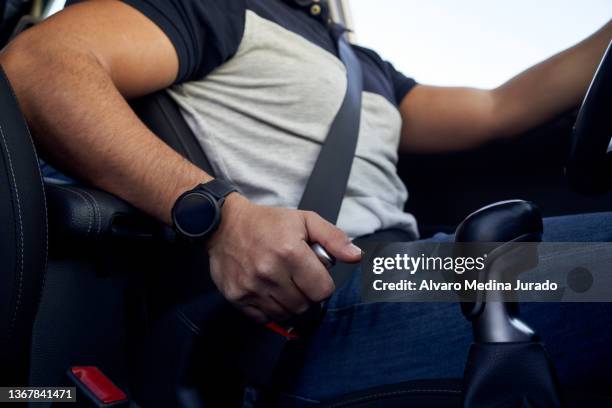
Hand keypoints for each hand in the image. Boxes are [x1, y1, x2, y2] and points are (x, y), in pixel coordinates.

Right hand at [206, 194, 361, 322]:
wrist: (224, 224)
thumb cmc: (266, 222)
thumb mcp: (304, 220)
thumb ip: (333, 238)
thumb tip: (355, 256)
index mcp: (290, 252)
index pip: (322, 290)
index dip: (322, 285)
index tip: (315, 276)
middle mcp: (270, 272)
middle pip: (304, 305)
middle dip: (306, 295)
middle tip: (297, 279)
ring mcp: (251, 287)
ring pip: (285, 314)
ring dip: (289, 303)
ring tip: (282, 284)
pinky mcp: (236, 297)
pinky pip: (263, 318)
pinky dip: (269, 309)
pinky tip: (268, 291)